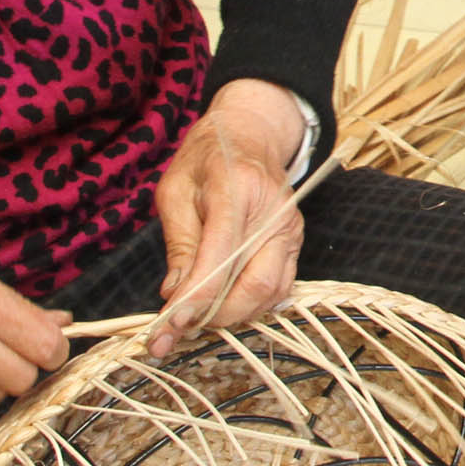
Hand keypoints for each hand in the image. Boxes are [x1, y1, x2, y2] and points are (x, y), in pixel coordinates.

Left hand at [152, 79, 309, 357]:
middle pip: (255, 284)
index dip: (196, 296)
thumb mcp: (175, 190)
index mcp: (238, 187)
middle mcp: (274, 212)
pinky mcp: (295, 242)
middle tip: (175, 330)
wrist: (249, 136)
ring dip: (232, 316)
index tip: (169, 324)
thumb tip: (175, 294)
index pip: (221, 255)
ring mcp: (291, 228)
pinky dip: (252, 306)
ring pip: (271, 293)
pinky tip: (223, 307)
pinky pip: (281, 287)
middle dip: (215, 316)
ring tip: (195, 318)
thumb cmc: (205, 159)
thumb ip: (178, 242)